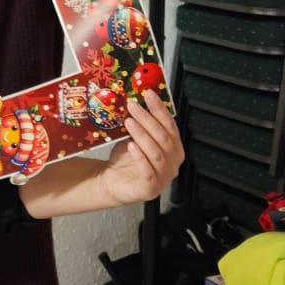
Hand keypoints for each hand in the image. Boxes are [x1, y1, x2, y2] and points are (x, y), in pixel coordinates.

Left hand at [98, 90, 184, 205]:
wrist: (111, 182)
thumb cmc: (126, 160)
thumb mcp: (135, 138)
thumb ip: (140, 124)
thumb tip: (135, 100)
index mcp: (173, 150)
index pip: (170, 126)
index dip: (160, 110)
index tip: (149, 95)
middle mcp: (172, 164)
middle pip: (164, 138)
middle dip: (148, 119)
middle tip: (134, 106)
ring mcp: (162, 178)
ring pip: (156, 153)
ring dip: (143, 135)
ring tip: (129, 122)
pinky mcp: (149, 189)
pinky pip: (147, 172)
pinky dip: (140, 157)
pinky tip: (131, 145)